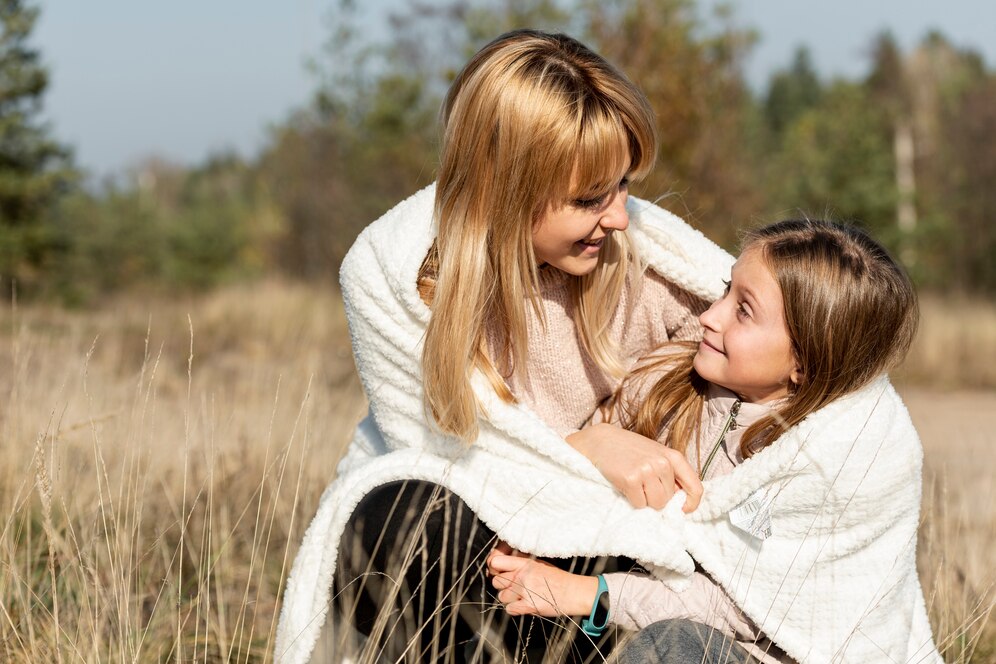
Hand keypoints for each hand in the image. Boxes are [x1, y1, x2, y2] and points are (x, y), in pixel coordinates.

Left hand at [486, 552, 596, 616]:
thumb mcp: (538, 564)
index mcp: (524, 564)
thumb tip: (502, 564)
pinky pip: (509, 609)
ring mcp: (525, 591)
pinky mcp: (529, 606)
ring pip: (502, 597)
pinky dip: (515, 609)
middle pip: (496, 581)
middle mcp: (522, 576)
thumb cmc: (557, 578)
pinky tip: (524, 605)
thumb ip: (520, 564)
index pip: (496, 562)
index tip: (499, 572)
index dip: (494, 568)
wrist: (573, 592)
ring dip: (509, 599)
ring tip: (522, 597)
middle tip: (514, 587)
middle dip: (503, 585)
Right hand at [567, 423, 702, 511]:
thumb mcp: (656, 455)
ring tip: (635, 485)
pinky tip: (626, 485)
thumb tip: (680, 501)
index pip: (695, 488)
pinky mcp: (630, 479)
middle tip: (643, 484)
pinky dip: (633, 500)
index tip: (682, 509)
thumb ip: (671, 474)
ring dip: (645, 500)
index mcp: (674, 457)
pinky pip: (640, 504)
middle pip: (670, 499)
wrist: (601, 441)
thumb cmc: (630, 450)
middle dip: (657, 497)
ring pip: (656, 504)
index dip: (691, 503)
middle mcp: (663, 463)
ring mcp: (646, 470)